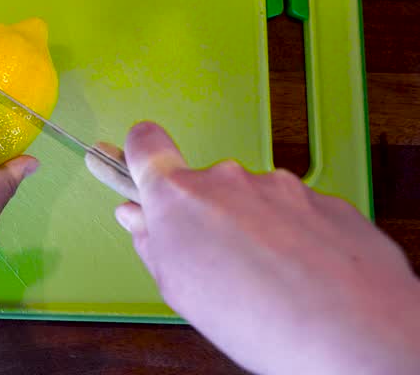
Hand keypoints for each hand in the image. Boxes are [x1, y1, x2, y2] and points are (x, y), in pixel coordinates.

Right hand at [116, 121, 419, 374]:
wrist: (348, 331)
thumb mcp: (177, 287)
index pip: (144, 144)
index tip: (127, 158)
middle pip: (205, 187)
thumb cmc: (256, 317)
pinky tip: (304, 280)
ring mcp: (282, 188)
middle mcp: (229, 179)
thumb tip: (140, 219)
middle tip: (215, 263)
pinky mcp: (328, 203)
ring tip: (268, 284)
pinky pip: (300, 215)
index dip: (136, 152)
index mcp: (179, 196)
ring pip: (256, 202)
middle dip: (208, 217)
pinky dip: (298, 241)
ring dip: (256, 231)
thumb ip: (153, 243)